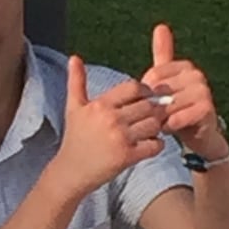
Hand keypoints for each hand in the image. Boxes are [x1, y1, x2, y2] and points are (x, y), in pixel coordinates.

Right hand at [53, 55, 166, 201]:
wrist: (71, 171)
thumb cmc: (74, 137)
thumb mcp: (73, 108)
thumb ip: (76, 81)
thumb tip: (74, 57)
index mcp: (100, 105)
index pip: (134, 87)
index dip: (145, 91)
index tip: (145, 98)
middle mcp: (111, 120)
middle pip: (148, 106)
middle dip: (153, 110)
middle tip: (153, 116)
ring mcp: (120, 139)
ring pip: (154, 125)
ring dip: (156, 127)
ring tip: (150, 130)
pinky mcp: (127, 157)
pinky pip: (155, 145)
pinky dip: (157, 144)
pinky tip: (149, 145)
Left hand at [141, 24, 227, 158]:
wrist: (199, 135)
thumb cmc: (178, 107)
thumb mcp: (167, 81)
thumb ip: (163, 56)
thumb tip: (161, 26)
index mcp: (185, 66)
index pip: (154, 76)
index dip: (148, 93)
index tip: (154, 102)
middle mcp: (197, 75)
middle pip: (160, 90)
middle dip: (153, 106)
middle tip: (156, 116)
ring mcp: (204, 91)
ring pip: (168, 105)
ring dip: (160, 118)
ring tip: (163, 122)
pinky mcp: (206, 109)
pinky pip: (178, 117)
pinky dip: (170, 126)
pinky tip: (170, 128)